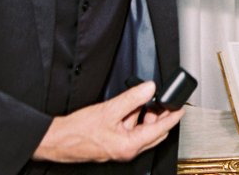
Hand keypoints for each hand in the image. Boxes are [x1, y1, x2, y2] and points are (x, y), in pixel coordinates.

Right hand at [32, 81, 183, 162]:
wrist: (57, 140)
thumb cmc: (77, 131)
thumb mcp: (109, 110)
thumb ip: (132, 98)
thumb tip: (149, 88)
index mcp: (129, 145)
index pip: (161, 130)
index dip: (173, 116)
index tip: (181, 107)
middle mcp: (127, 150)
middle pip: (154, 132)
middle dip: (160, 116)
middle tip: (160, 100)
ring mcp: (121, 148)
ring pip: (142, 131)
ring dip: (145, 116)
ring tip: (142, 100)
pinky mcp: (114, 144)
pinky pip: (130, 130)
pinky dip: (133, 118)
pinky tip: (128, 107)